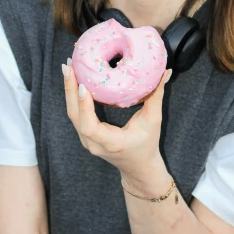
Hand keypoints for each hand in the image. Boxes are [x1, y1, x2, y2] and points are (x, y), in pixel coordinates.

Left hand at [62, 60, 171, 180]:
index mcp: (111, 142)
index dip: (84, 106)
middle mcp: (94, 143)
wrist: (138, 167)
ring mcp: (86, 140)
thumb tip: (165, 72)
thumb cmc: (147, 145)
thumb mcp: (154, 121)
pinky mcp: (85, 135)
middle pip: (74, 116)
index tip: (83, 85)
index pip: (90, 127)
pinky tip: (73, 79)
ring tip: (68, 67)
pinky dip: (73, 96)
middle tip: (69, 66)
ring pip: (72, 114)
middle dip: (69, 90)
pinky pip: (75, 114)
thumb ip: (156, 96)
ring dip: (69, 90)